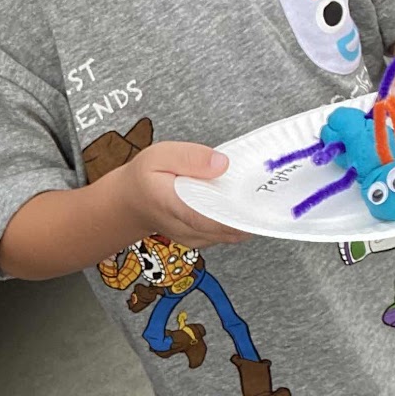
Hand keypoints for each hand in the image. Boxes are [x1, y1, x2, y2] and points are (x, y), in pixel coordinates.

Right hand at [113, 142, 248, 249]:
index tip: (255, 200)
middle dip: (247, 211)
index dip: (233, 212)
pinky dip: (237, 222)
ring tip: (254, 195)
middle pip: (223, 228)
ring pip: (228, 234)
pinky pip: (226, 235)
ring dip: (245, 217)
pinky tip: (242, 204)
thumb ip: (190, 157)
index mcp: (171, 203)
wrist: (131, 204)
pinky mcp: (200, 240)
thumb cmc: (145, 178)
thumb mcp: (160, 155)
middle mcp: (183, 227)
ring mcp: (193, 237)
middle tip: (262, 191)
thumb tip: (222, 164)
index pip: (205, 215)